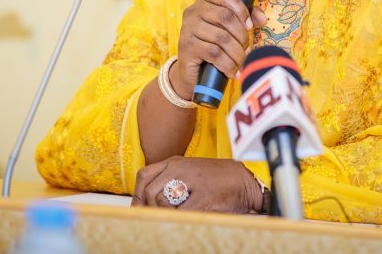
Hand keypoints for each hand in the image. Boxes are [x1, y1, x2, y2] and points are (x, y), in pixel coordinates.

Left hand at [131, 156, 262, 212]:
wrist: (244, 181)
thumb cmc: (215, 179)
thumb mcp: (189, 172)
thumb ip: (168, 180)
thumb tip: (144, 202)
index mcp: (175, 162)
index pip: (144, 175)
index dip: (137, 195)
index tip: (137, 209)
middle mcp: (181, 168)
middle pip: (149, 192)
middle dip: (149, 209)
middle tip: (157, 218)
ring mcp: (192, 181)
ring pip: (162, 202)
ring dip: (165, 214)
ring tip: (177, 215)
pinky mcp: (203, 197)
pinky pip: (180, 212)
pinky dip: (179, 219)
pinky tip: (187, 217)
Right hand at [172, 0, 266, 99]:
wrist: (194, 72)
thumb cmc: (214, 46)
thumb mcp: (229, 29)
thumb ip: (246, 18)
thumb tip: (262, 19)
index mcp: (204, 1)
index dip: (241, 9)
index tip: (250, 26)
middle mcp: (193, 11)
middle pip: (225, 17)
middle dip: (242, 35)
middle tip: (247, 50)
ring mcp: (187, 28)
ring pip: (222, 37)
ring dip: (237, 53)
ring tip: (242, 63)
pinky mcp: (186, 47)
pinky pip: (214, 53)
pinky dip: (228, 64)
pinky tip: (233, 72)